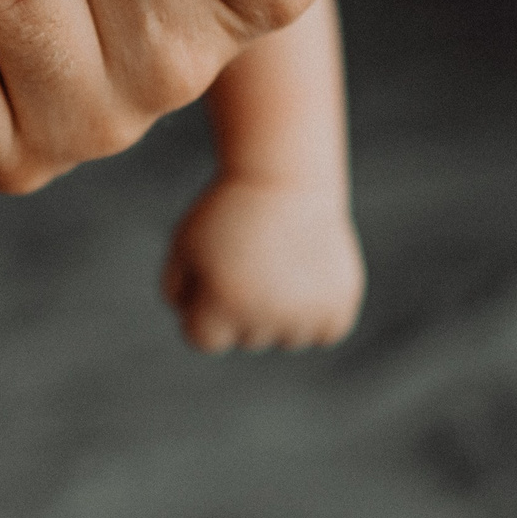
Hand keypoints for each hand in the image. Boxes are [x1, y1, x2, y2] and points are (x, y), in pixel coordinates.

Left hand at [163, 173, 364, 352]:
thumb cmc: (227, 211)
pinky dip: (318, 313)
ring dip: (282, 313)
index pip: (203, 340)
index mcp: (223, 303)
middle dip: (242, 307)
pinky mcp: (341, 304)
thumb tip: (194, 329)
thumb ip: (175, 292)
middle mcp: (266, 315)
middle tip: (250, 260)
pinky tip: (307, 277)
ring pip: (287, 339)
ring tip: (279, 264)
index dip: (202, 308)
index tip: (211, 276)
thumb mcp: (184, 244)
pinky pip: (325, 332)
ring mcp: (307, 313)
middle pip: (246, 339)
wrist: (285, 177)